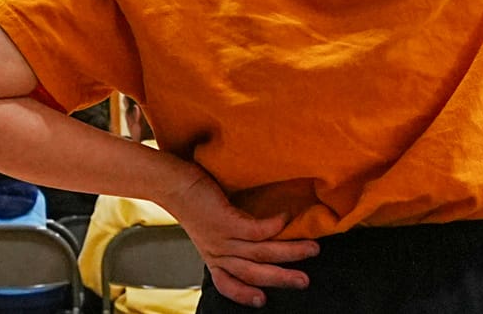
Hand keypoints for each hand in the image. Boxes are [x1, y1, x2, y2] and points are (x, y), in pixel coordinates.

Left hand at [163, 168, 318, 307]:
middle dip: (281, 279)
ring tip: (312, 248)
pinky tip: (287, 218)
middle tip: (305, 281)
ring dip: (289, 252)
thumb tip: (262, 237)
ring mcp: (220, 237)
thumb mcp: (208, 228)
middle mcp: (217, 251)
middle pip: (253, 273)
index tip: (263, 301)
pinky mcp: (224, 220)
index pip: (226, 283)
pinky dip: (275, 226)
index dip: (243, 295)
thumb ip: (230, 238)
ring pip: (260, 252)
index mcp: (213, 256)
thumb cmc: (193, 200)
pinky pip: (256, 230)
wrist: (170, 181)